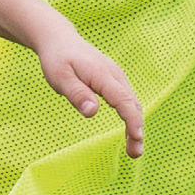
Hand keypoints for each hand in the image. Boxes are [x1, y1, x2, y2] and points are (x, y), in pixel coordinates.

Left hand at [35, 26, 144, 157]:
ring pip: (133, 103)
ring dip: (136, 125)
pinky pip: (127, 99)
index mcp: (103, 75)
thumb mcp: (60, 77)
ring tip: (133, 150)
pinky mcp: (113, 80)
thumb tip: (92, 113)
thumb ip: (76, 94)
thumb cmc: (57, 59)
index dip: (132, 121)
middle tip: (135, 154)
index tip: (136, 139)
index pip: (124, 100)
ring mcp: (116, 77)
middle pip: (133, 104)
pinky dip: (131, 116)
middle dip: (137, 129)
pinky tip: (129, 132)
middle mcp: (115, 75)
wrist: (59, 39)